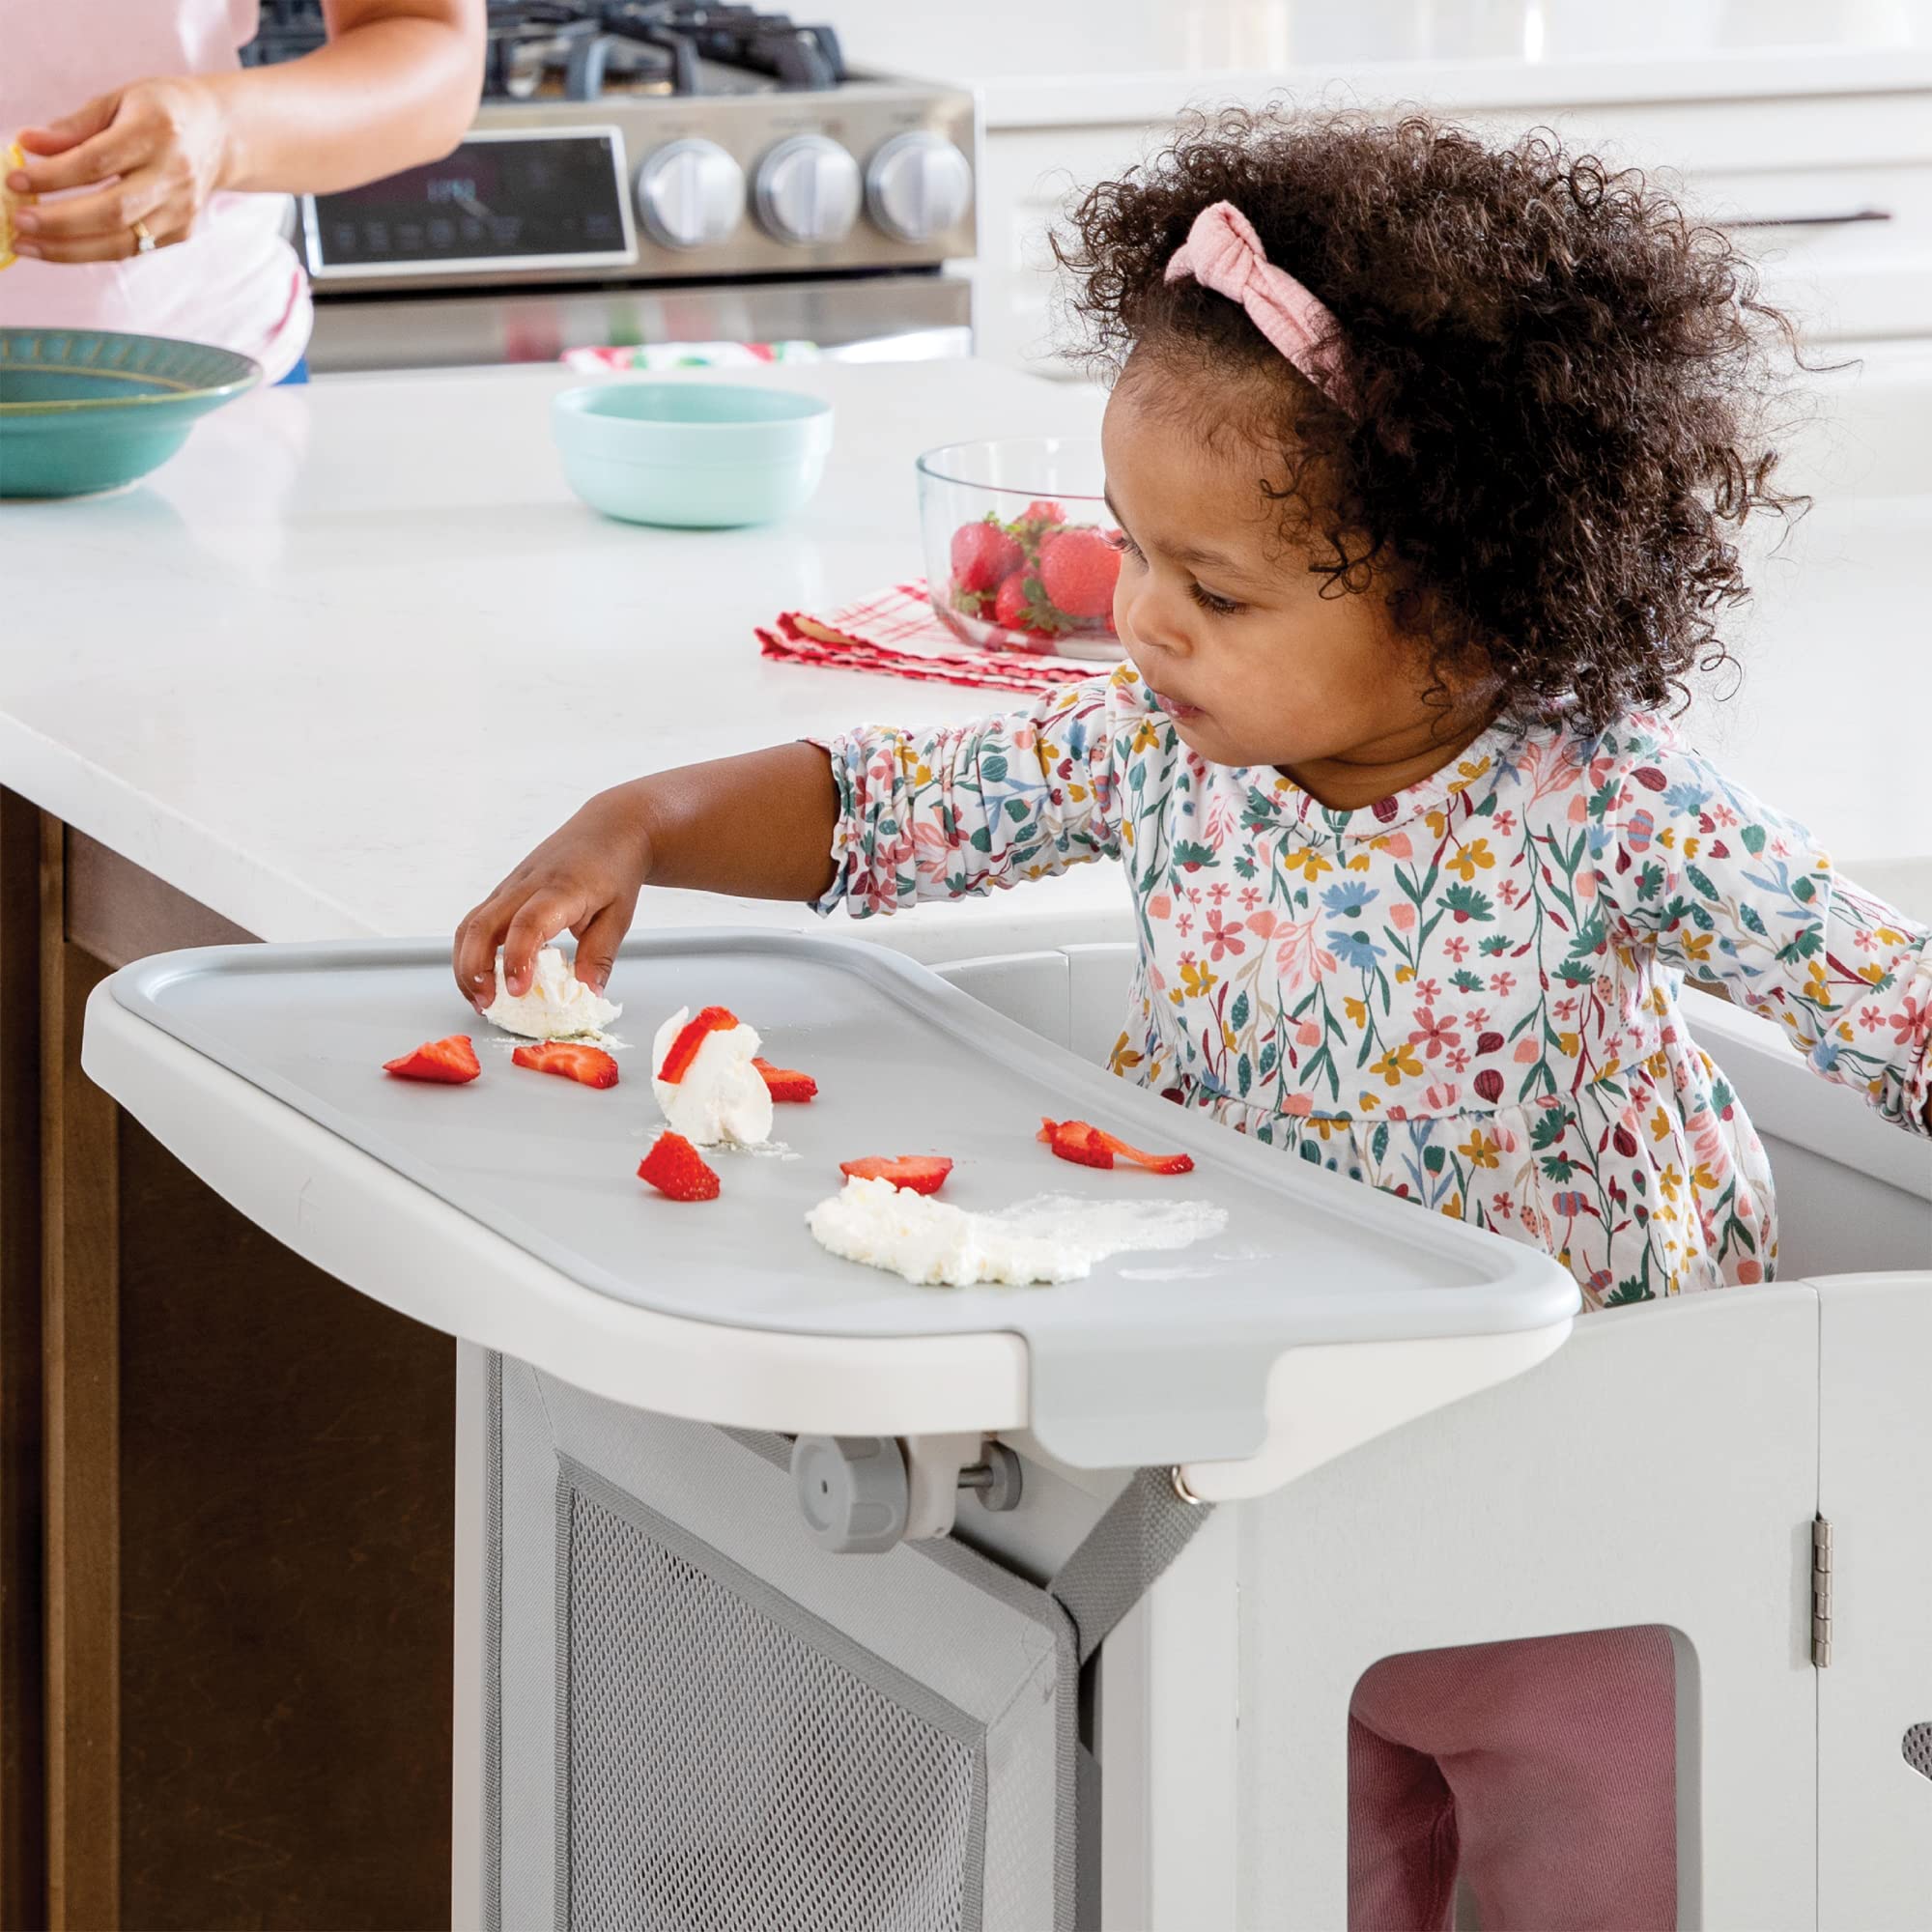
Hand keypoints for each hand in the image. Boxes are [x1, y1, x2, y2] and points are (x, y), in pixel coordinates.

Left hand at [8, 78, 231, 262]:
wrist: (220, 136)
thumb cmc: (160, 112)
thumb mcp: (117, 102)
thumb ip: (74, 127)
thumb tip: (27, 144)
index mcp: (155, 132)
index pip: (96, 162)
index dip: (53, 176)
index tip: (14, 181)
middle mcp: (173, 175)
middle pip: (112, 211)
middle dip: (59, 221)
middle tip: (17, 221)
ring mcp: (181, 210)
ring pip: (122, 242)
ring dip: (69, 248)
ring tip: (27, 244)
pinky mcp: (182, 232)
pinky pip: (131, 249)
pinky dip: (91, 250)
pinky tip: (59, 246)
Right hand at [452, 788, 654, 1010]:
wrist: (609, 828)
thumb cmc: (615, 870)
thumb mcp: (619, 916)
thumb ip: (600, 955)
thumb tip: (587, 993)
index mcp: (561, 889)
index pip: (528, 924)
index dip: (517, 958)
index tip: (517, 990)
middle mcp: (527, 884)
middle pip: (483, 924)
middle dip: (475, 969)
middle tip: (487, 1004)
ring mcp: (510, 886)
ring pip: (470, 924)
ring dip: (466, 964)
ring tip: (479, 999)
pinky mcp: (504, 891)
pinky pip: (476, 921)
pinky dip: (470, 952)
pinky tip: (482, 978)